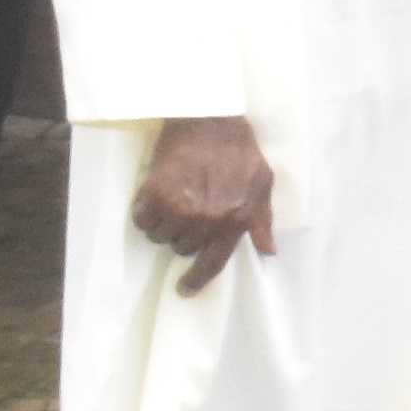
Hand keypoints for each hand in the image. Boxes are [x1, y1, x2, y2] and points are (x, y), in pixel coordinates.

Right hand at [132, 115, 278, 291]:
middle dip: (185, 235)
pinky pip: (143, 220)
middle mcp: (206, 221)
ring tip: (175, 200)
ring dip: (164, 224)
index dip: (196, 279)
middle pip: (182, 249)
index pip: (212, 263)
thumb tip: (268, 250)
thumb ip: (262, 221)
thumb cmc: (240, 152)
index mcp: (234, 222)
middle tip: (190, 212)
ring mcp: (180, 209)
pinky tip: (156, 196)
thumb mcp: (262, 185)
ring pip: (160, 236)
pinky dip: (146, 212)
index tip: (185, 288)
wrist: (210, 122)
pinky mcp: (156, 195)